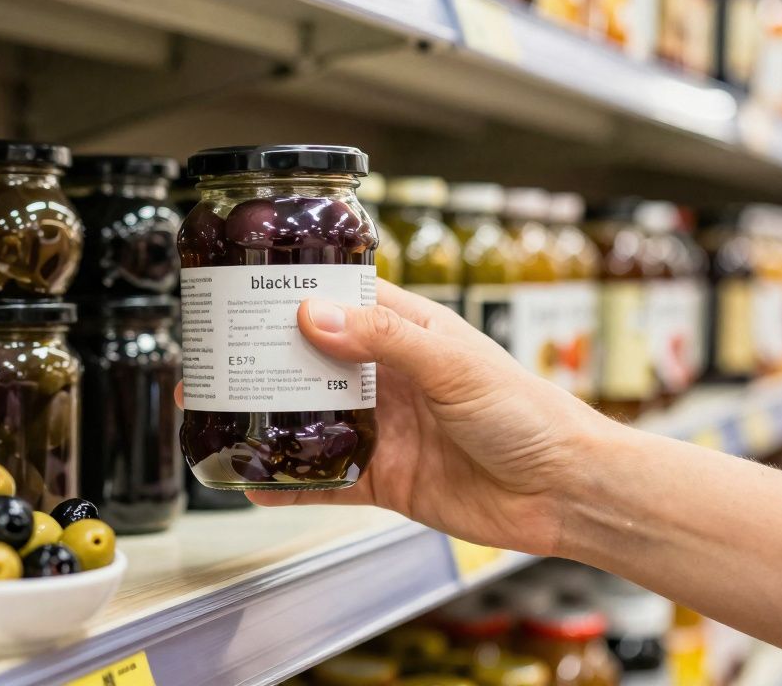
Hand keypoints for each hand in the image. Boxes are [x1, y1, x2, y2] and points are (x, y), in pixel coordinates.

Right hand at [226, 280, 613, 555]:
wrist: (564, 492)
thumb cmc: (530, 414)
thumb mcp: (452, 363)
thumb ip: (382, 339)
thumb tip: (314, 316)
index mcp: (410, 333)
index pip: (342, 299)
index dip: (296, 292)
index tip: (249, 289)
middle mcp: (391, 376)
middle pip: (314, 359)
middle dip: (266, 358)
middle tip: (218, 355)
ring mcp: (385, 427)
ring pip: (313, 418)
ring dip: (269, 418)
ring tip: (220, 412)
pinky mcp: (384, 477)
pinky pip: (326, 479)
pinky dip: (290, 482)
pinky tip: (256, 481)